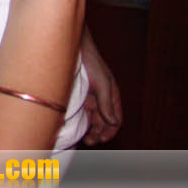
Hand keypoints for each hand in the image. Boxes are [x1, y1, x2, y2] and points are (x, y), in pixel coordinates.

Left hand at [79, 29, 122, 144]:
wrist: (72, 46)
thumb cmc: (90, 61)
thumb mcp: (101, 82)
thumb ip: (106, 102)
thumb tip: (112, 122)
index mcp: (113, 96)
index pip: (116, 120)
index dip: (110, 131)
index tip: (101, 139)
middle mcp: (102, 98)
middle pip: (103, 122)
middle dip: (99, 133)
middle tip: (89, 141)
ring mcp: (90, 97)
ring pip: (92, 119)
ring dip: (90, 129)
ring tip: (83, 138)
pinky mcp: (78, 94)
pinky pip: (82, 111)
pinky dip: (81, 121)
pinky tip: (75, 127)